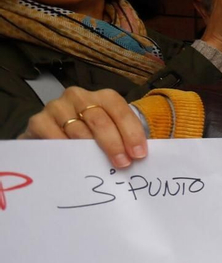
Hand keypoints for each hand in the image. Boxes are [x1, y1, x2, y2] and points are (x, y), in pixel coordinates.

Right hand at [21, 87, 147, 166]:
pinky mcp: (38, 120)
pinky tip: (75, 160)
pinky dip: (66, 148)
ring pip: (78, 130)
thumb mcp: (111, 133)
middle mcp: (79, 96)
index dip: (131, 132)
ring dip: (92, 150)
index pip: (120, 110)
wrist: (54, 135)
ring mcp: (57, 107)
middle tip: (123, 163)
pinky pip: (54, 136)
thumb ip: (126, 140)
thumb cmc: (91, 135)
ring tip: (100, 165)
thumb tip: (142, 157)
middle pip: (100, 119)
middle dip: (114, 143)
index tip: (139, 154)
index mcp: (103, 97)